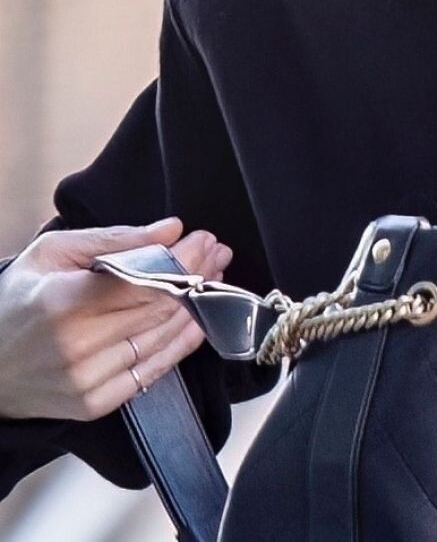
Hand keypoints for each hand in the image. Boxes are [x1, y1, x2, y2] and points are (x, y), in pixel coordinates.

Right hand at [0, 216, 232, 420]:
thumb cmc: (19, 299)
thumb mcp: (54, 253)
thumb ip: (115, 239)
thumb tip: (171, 229)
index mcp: (64, 303)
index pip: (145, 280)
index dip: (184, 259)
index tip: (205, 239)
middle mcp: (77, 347)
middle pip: (159, 308)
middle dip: (197, 275)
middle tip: (218, 253)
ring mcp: (87, 381)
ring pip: (161, 339)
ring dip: (197, 306)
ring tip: (214, 278)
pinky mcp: (94, 404)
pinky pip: (151, 372)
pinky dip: (179, 345)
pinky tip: (196, 321)